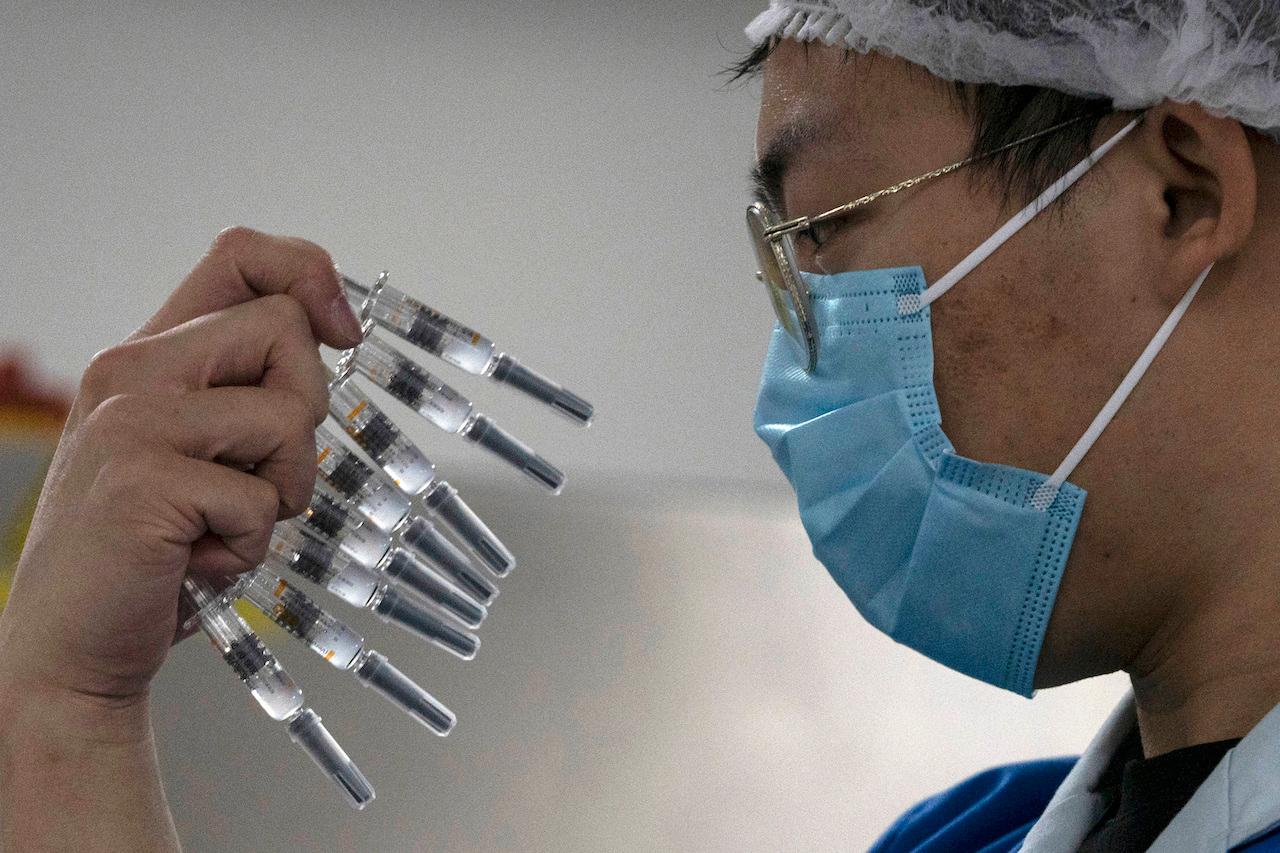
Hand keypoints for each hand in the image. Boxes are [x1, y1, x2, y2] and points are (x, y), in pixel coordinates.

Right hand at [0, 226, 362, 715]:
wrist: (70, 648)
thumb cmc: (155, 550)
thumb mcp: (200, 449)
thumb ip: (244, 387)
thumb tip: (335, 329)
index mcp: (149, 354)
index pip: (241, 255)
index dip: (311, 275)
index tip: (343, 331)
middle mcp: (132, 370)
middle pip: (287, 329)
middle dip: (306, 414)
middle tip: (260, 477)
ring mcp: (131, 423)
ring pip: (287, 415)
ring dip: (283, 490)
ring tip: (223, 525)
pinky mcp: (142, 482)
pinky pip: (262, 500)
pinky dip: (250, 545)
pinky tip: (197, 562)